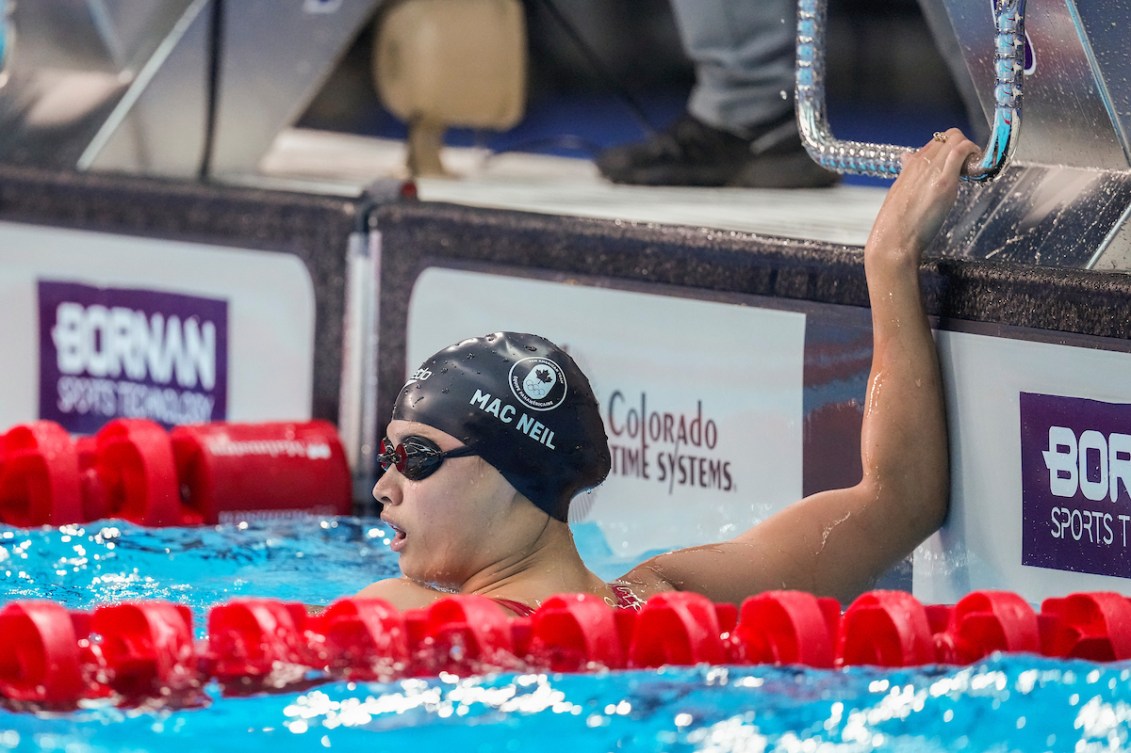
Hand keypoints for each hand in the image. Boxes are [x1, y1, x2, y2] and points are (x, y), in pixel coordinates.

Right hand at [866, 128, 980, 263]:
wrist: (893, 239)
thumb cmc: (895, 224)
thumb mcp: (899, 192)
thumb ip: (908, 175)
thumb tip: (907, 159)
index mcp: (910, 164)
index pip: (936, 142)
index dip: (951, 149)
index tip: (958, 165)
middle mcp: (921, 161)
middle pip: (949, 135)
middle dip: (963, 146)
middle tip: (969, 167)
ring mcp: (933, 169)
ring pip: (957, 138)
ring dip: (970, 150)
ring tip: (973, 170)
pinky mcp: (944, 180)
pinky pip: (962, 151)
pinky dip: (974, 154)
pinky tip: (976, 170)